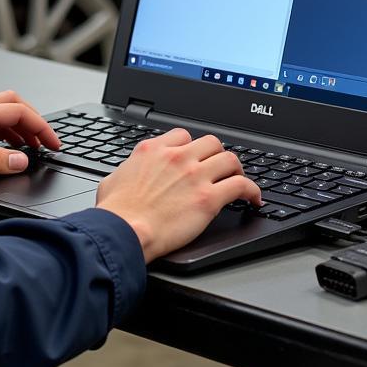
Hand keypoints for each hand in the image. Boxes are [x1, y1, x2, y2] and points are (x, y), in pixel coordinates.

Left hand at [0, 90, 60, 184]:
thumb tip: (21, 159)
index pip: (18, 112)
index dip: (41, 127)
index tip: (54, 143)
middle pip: (12, 103)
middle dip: (34, 120)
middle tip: (46, 142)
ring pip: (0, 110)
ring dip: (19, 126)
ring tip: (29, 147)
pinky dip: (3, 130)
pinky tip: (3, 146)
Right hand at [95, 129, 260, 262]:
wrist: (125, 230)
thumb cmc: (116, 212)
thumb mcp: (113, 179)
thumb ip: (128, 170)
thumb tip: (127, 174)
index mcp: (153, 150)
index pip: (182, 136)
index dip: (191, 147)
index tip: (194, 157)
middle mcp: (176, 157)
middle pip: (210, 142)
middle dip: (217, 154)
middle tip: (219, 168)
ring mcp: (195, 176)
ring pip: (229, 159)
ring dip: (237, 169)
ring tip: (239, 179)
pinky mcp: (208, 198)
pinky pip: (241, 185)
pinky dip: (252, 191)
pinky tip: (253, 199)